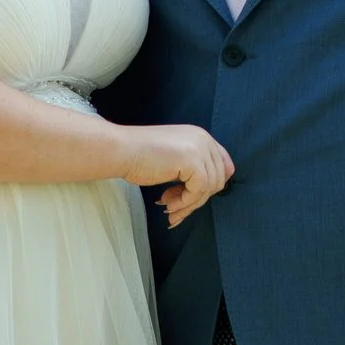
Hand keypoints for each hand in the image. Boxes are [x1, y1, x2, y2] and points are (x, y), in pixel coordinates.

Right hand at [120, 125, 234, 227]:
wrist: (121, 150)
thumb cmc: (139, 157)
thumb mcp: (174, 159)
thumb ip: (192, 170)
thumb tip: (205, 194)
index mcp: (200, 136)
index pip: (224, 166)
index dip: (211, 187)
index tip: (189, 198)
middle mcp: (204, 139)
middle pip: (218, 180)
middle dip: (197, 199)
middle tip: (174, 208)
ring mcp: (199, 148)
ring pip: (209, 188)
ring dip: (188, 204)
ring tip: (169, 208)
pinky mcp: (192, 161)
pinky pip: (198, 191)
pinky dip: (184, 202)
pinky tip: (166, 203)